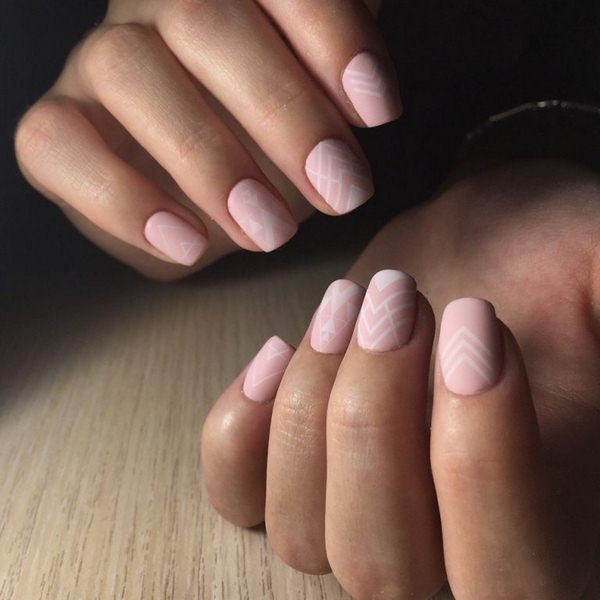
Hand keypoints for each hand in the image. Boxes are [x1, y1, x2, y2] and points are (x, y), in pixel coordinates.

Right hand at [13, 0, 398, 279]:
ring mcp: (96, 64)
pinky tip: (186, 244)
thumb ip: (337, 91)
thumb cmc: (264, 154)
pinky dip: (124, 199)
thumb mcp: (317, 122)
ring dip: (209, 160)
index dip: (331, 37)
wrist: (190, 205)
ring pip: (128, 69)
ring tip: (271, 232)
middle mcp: (155, 13)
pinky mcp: (55, 126)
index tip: (378, 111)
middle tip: (339, 192)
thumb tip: (370, 95)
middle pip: (203, 21)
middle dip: (282, 112)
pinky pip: (58, 143)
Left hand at [202, 159, 599, 598]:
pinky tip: (277, 352)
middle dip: (375, 417)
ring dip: (313, 407)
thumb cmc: (540, 255)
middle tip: (396, 300)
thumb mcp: (598, 264)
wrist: (462, 253)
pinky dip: (240, 434)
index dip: (483, 463)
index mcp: (544, 531)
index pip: (508, 579)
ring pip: (302, 534)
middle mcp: (438, 553)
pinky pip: (239, 496)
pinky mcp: (290, 475)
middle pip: (381, 563)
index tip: (477, 323)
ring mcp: (349, 518)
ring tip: (347, 304)